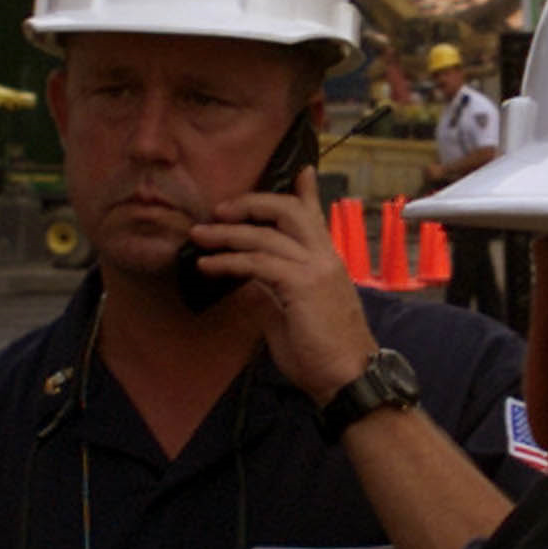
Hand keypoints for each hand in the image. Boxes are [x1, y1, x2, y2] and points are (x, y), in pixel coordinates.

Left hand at [184, 166, 376, 404]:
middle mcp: (324, 257)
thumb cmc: (323, 353)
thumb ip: (276, 290)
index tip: (301, 170)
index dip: (305, 191)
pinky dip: (229, 262)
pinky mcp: (301, 285)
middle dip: (250, 204)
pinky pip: (257, 264)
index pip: (314, 216)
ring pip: (265, 235)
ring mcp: (315, 268)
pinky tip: (208, 265)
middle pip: (287, 211)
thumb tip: (252, 282)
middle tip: (220, 210)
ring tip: (199, 236)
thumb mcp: (294, 313)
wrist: (348, 378)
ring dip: (226, 234)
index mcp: (327, 261)